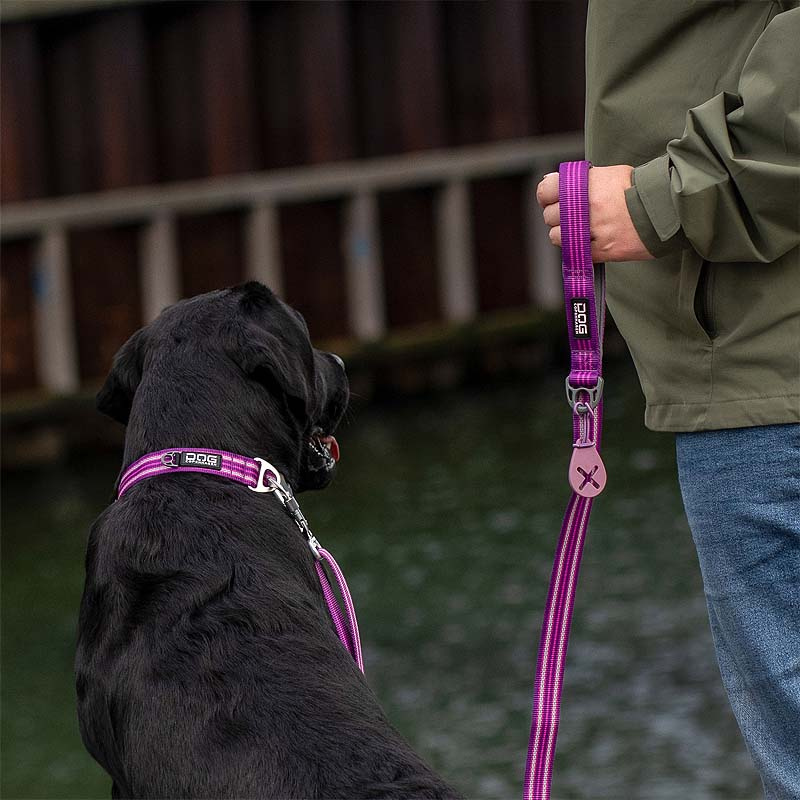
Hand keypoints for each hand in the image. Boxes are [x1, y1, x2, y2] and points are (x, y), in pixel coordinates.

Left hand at [536, 165, 654, 261]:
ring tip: (580, 231)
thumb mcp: (611, 175)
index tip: (549, 199)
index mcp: (588, 184)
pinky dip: (578, 249)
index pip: (548, 190)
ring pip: (558, 237)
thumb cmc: (641, 190)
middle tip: (571, 217)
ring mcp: (595, 229)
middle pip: (551, 216)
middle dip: (557, 217)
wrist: (669, 209)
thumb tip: (551, 183)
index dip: (545, 196)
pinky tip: (590, 242)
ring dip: (565, 235)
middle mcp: (588, 206)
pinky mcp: (604, 250)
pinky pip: (576, 253)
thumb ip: (583, 182)